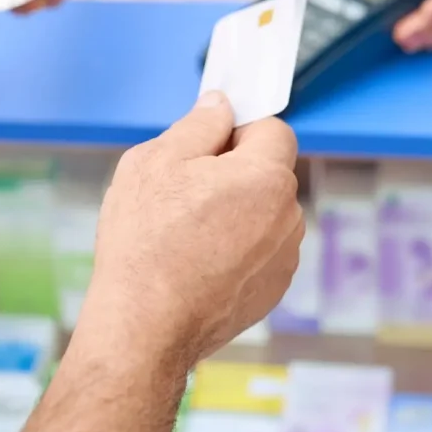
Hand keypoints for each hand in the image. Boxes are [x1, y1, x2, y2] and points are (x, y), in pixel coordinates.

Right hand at [83, 91, 303, 364]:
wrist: (144, 326)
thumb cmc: (146, 242)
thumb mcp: (156, 161)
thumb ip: (198, 125)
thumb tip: (221, 105)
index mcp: (266, 177)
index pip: (274, 129)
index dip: (239, 130)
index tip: (210, 143)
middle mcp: (287, 216)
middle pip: (269, 174)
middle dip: (235, 173)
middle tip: (184, 191)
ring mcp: (283, 258)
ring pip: (263, 214)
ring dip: (236, 214)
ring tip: (185, 234)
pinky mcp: (272, 291)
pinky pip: (259, 252)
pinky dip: (236, 252)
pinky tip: (195, 263)